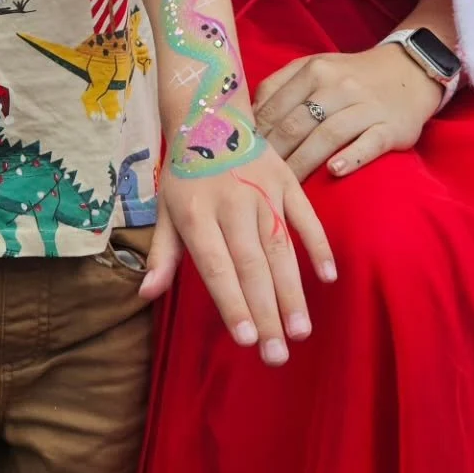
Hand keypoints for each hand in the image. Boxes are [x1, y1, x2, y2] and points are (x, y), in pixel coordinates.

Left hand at [140, 144, 335, 365]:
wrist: (210, 116)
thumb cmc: (186, 174)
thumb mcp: (165, 209)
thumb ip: (161, 254)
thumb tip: (145, 295)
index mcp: (196, 213)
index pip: (216, 266)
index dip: (231, 302)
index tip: (246, 340)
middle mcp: (230, 202)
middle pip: (251, 265)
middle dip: (266, 312)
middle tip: (277, 356)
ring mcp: (261, 190)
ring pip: (280, 247)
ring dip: (292, 291)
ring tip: (300, 332)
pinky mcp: (286, 179)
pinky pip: (305, 215)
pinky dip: (318, 245)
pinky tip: (327, 277)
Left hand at [254, 45, 444, 182]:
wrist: (407, 72)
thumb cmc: (350, 77)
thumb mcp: (314, 68)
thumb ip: (280, 86)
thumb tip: (247, 118)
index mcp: (314, 70)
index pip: (275, 105)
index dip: (257, 134)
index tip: (244, 157)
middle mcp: (338, 85)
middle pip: (296, 123)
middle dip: (275, 154)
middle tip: (260, 179)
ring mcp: (365, 106)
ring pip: (327, 135)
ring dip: (303, 163)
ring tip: (288, 187)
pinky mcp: (390, 127)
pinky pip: (368, 143)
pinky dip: (351, 157)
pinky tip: (335, 172)